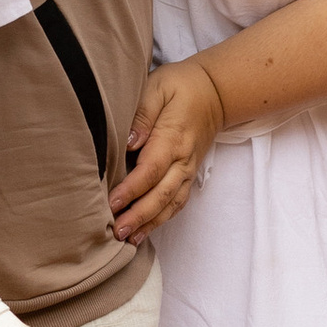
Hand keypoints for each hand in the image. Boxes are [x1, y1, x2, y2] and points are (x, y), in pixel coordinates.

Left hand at [109, 55, 224, 242]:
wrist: (214, 92)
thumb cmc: (180, 87)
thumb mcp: (157, 88)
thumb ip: (142, 114)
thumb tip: (130, 142)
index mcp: (172, 138)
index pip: (150, 169)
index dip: (131, 189)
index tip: (112, 202)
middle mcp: (182, 160)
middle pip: (161, 194)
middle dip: (139, 215)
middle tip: (117, 231)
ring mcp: (188, 170)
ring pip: (170, 203)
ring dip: (149, 223)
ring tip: (127, 239)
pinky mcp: (188, 175)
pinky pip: (177, 202)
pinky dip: (161, 220)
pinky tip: (143, 232)